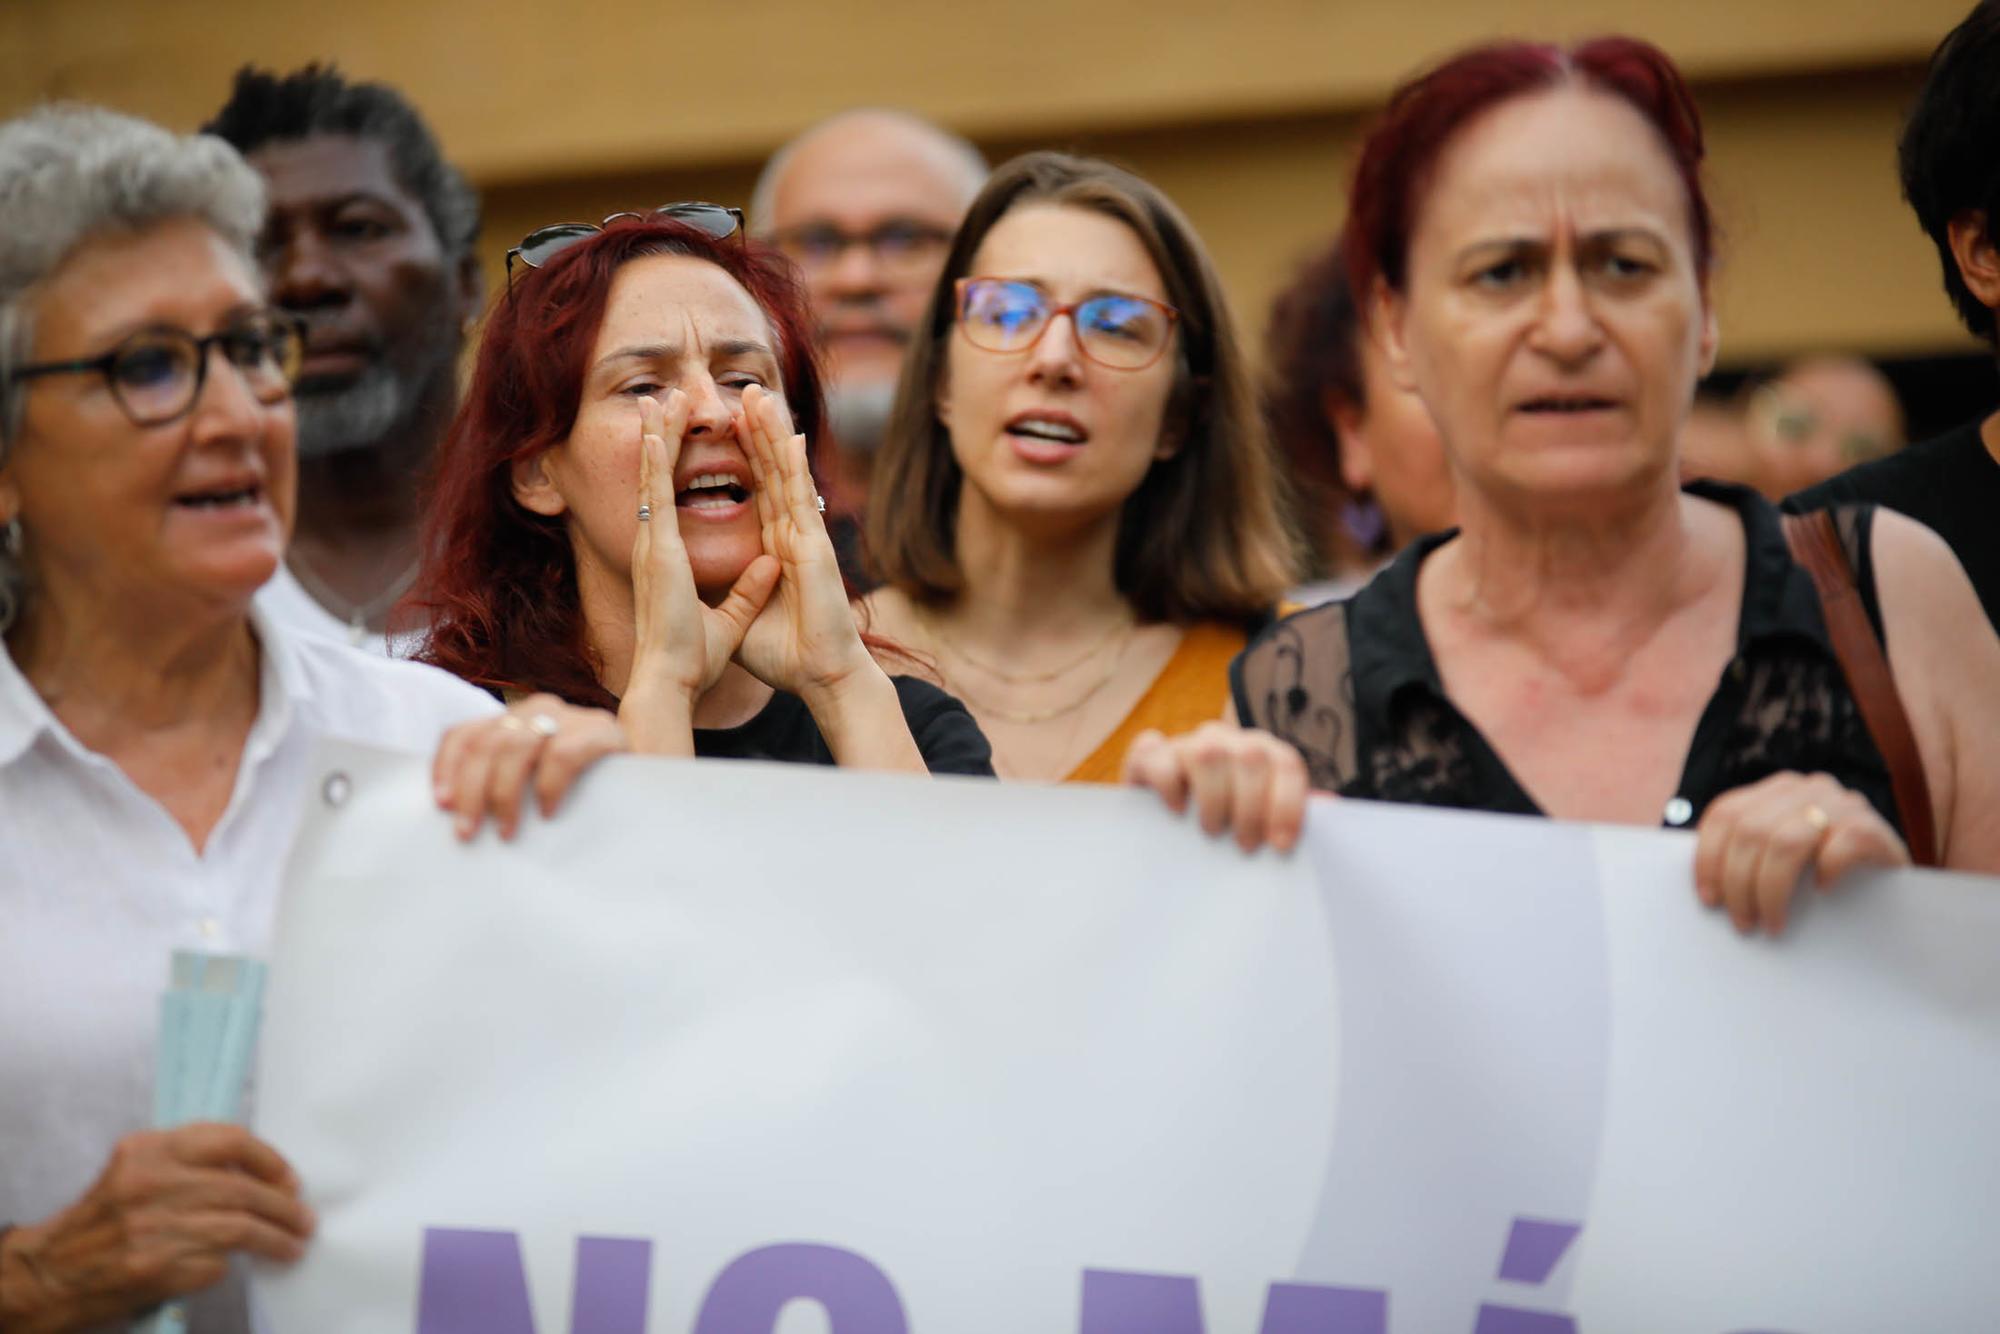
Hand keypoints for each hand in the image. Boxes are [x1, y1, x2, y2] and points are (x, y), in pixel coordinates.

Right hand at [0, 1125, 311, 1331]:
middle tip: (303, 1218)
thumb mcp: (137, 1170)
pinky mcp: (157, 1266)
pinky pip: (215, 1261)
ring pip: (240, 1227)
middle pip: (243, 1189)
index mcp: (148, 1149)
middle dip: (284, 1206)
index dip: (270, 1160)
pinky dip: (231, 1263)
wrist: (52, 1270)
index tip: (289, 1178)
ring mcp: (153, 1226)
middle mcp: (151, 1183)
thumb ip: (189, 1161)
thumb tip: (262, 1173)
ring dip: (276, 1237)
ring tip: (294, 1243)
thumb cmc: (105, 1218)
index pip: (229, 1140)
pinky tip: (242, 1265)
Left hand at [432, 694, 627, 840]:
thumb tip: (453, 813)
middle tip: (467, 831)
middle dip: (472, 790)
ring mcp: (572, 716)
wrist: (648, 785)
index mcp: (514, 719)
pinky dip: (549, 786)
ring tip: (507, 831)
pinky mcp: (603, 731)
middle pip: (488, 742)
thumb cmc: (583, 792)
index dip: (447, 766)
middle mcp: (539, 708)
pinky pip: (564, 755)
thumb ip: (500, 781)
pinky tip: (548, 813)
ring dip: (504, 794)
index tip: (441, 803)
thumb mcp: (532, 781)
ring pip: (517, 746)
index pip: (465, 733)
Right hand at [627, 390, 779, 706]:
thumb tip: (770, 564)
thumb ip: (748, 589)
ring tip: (659, 399)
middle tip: (661, 400)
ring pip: (653, 476)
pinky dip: (654, 460)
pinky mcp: (658, 551)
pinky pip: (657, 495)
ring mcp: (653, 546)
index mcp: (666, 561)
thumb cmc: (692, 660)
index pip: (670, 500)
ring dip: (657, 435)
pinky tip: (655, 430)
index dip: (672, 466)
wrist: (672, 682)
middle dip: (660, 438)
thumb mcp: (731, 617)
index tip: (675, 433)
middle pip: (656, 479)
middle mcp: (654, 547)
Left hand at [732, 384, 875, 699]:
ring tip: (759, 395)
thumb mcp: (742, 617)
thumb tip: (715, 584)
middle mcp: (790, 537)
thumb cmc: (785, 656)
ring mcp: (805, 538)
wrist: (819, 676)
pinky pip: (800, 499)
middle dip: (757, 432)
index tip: (726, 426)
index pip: (756, 492)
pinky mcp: (813, 548)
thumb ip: (735, 594)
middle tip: (744, 391)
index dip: (742, 458)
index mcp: (775, 551)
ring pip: (785, 475)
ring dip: (772, 434)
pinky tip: (790, 434)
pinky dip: (795, 466)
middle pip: (770, 473)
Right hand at [1122, 723, 1310, 853]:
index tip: (1281, 845)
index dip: (1288, 804)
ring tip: (1214, 832)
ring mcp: (1187, 743)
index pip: (1286, 764)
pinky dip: (1168, 784)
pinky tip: (1177, 810)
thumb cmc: (1225, 825)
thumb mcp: (1260, 821)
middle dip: (1252, 808)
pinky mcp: (1148, 754)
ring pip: (1208, 753)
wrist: (1164, 825)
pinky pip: (1155, 754)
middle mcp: (1227, 740)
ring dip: (1215, 799)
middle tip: (1247, 847)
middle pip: (1251, 756)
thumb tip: (1331, 806)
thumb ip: (1292, 812)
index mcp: (1262, 753)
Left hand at [1693, 770, 1909, 935]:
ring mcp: (1842, 803)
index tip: (1708, 900)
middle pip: (1751, 832)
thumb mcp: (1780, 858)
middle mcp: (1807, 788)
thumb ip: (1749, 855)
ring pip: (1786, 843)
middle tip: (1742, 923)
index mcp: (1775, 790)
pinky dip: (1825, 873)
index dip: (1708, 858)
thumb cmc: (1825, 876)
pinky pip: (1839, 847)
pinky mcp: (1873, 826)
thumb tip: (1705, 890)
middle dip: (1738, 884)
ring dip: (1771, 890)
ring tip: (1771, 924)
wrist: (1896, 888)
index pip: (1725, 814)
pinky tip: (1822, 893)